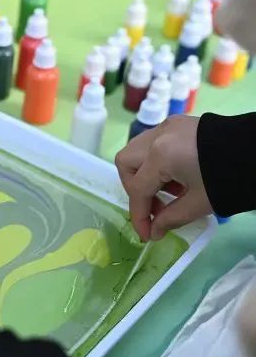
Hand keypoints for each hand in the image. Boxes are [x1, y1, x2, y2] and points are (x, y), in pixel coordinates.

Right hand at [115, 115, 211, 241]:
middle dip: (134, 187)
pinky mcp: (178, 123)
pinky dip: (155, 161)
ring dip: (143, 173)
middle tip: (153, 205)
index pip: (138, 189)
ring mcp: (167, 126)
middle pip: (127, 163)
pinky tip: (176, 176)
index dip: (139, 215)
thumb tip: (154, 231)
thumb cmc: (230, 178)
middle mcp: (157, 136)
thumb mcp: (199, 203)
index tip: (146, 233)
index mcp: (160, 155)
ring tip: (168, 191)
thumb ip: (170, 218)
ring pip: (137, 150)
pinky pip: (153, 142)